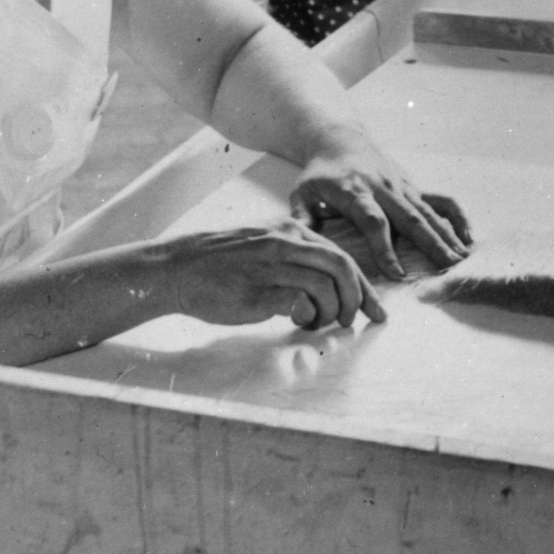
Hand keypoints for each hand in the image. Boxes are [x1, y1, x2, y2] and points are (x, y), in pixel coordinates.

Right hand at [148, 219, 384, 332]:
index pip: (342, 255)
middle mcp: (285, 243)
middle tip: (351, 321)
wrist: (178, 268)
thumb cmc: (221, 263)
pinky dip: (306, 316)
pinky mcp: (257, 291)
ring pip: (325, 287)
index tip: (375, 309)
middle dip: (357, 299)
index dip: (363, 285)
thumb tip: (330, 285)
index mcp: (291, 230)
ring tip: (315, 323)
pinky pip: (299, 303)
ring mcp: (271, 266)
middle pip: (342, 268)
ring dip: (329, 312)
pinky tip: (296, 322)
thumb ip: (296, 256)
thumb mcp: (264, 244)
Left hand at [288, 144, 469, 283]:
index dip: (385, 247)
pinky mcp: (412, 186)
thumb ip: (302, 219)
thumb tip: (297, 244)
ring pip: (428, 211)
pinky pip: (439, 201)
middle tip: (447, 267)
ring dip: (446, 234)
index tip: (396, 272)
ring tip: (461, 258)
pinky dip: (456, 217)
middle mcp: (384, 188)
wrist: (339, 138)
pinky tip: (467, 236)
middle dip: (431, 243)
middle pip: (411, 217)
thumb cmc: (319, 173)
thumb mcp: (302, 193)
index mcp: (356, 192)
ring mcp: (402, 186)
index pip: (374, 221)